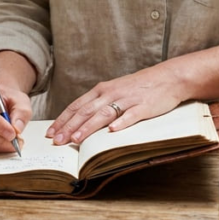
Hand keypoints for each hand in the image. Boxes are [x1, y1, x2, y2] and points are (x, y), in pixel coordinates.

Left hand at [47, 63, 183, 144]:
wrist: (168, 77)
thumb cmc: (139, 87)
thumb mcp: (115, 91)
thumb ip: (99, 104)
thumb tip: (80, 121)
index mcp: (102, 90)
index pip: (77, 106)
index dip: (63, 120)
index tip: (50, 133)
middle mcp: (111, 93)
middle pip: (86, 111)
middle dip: (69, 127)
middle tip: (57, 141)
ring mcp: (127, 100)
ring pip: (103, 114)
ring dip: (88, 127)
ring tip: (76, 139)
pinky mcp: (144, 106)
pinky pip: (131, 115)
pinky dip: (121, 123)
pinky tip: (112, 131)